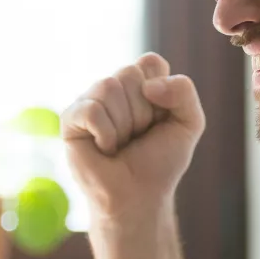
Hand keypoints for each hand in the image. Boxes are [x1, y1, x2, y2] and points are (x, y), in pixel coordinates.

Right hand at [61, 53, 204, 219]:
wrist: (139, 196)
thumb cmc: (160, 161)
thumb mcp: (189, 123)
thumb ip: (184, 91)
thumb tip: (149, 86)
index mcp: (139, 83)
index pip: (150, 62)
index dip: (160, 92)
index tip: (159, 118)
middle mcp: (112, 87)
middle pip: (129, 73)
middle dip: (142, 112)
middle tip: (138, 136)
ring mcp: (89, 101)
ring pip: (108, 87)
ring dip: (124, 125)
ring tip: (120, 144)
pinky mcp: (70, 120)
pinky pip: (91, 110)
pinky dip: (106, 134)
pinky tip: (104, 149)